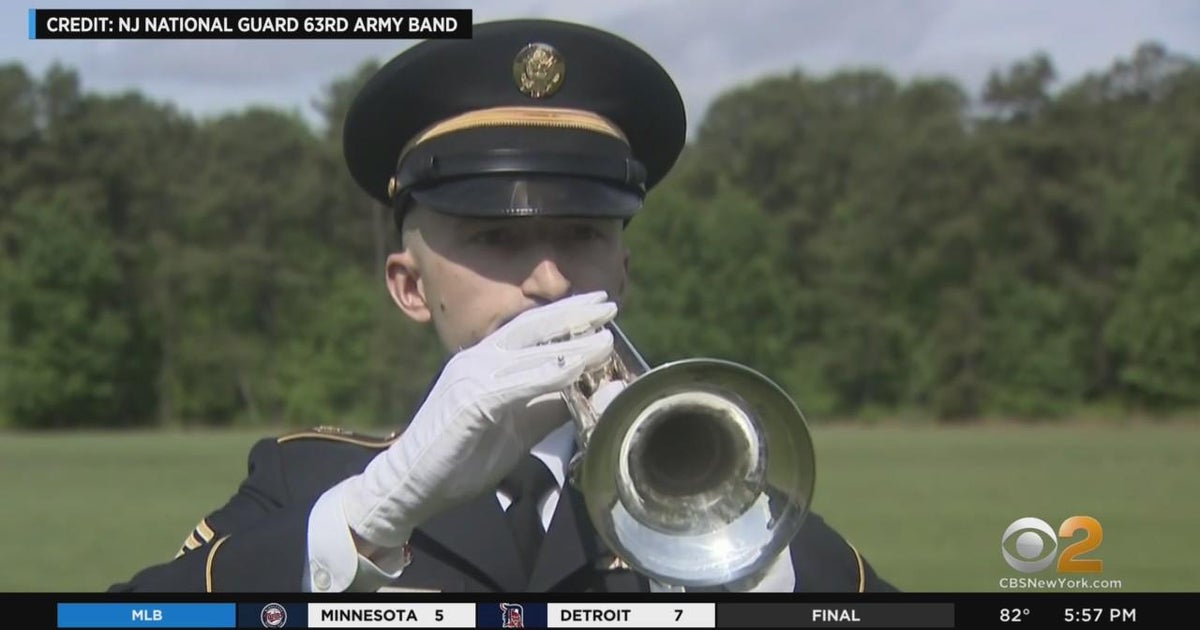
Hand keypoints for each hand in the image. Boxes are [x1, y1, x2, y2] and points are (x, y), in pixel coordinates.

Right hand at [340, 291, 616, 548]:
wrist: (412, 483)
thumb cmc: (461, 457)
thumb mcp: (516, 427)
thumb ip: (545, 407)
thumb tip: (584, 392)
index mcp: (484, 360)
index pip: (530, 328)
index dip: (565, 315)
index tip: (597, 306)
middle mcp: (477, 359)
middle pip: (532, 326)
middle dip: (573, 313)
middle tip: (608, 303)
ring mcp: (471, 376)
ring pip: (529, 351)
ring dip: (572, 344)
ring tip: (605, 337)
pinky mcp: (470, 400)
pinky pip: (518, 382)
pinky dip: (550, 374)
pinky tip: (575, 369)